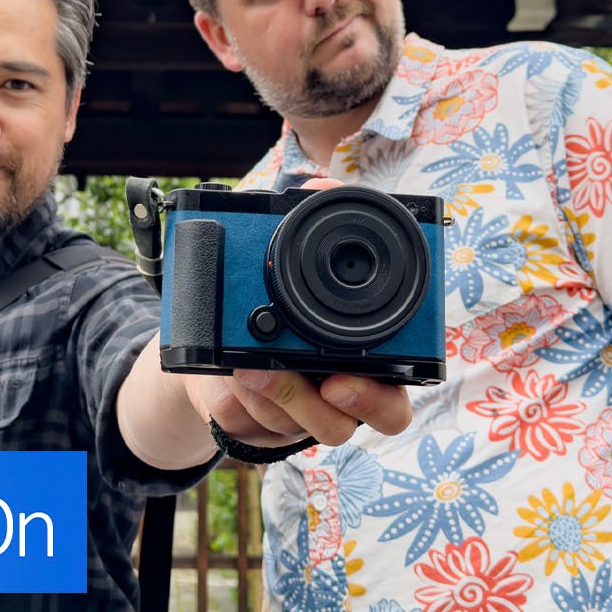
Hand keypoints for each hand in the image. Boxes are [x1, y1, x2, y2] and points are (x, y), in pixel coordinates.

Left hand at [185, 173, 411, 447]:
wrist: (219, 332)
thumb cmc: (273, 291)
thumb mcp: (287, 251)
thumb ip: (308, 215)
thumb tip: (319, 184)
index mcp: (365, 366)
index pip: (393, 399)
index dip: (377, 397)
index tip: (341, 381)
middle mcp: (334, 399)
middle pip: (344, 426)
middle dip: (312, 406)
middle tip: (283, 377)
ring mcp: (294, 415)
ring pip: (293, 427)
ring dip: (270, 395)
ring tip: (245, 366)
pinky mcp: (255, 422)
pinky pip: (252, 424)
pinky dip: (240, 400)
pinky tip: (229, 373)